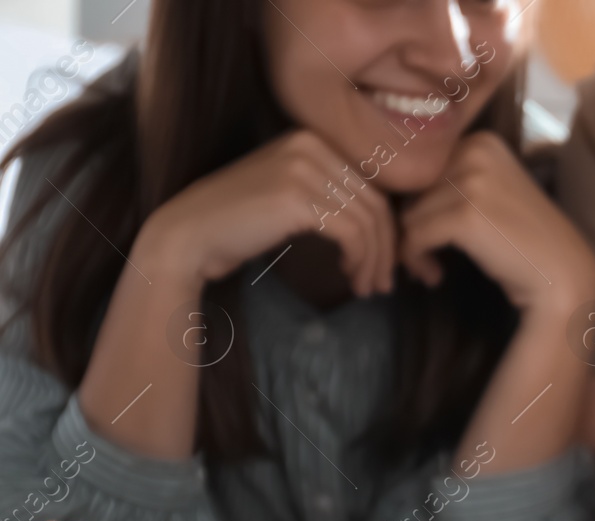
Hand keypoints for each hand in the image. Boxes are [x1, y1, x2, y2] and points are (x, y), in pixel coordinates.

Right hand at [139, 128, 395, 296]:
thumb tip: (384, 226)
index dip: (386, 229)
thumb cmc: (238, 224)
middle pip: (375, 202)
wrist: (188, 234)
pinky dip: (359, 258)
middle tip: (384, 284)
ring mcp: (302, 167)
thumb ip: (332, 197)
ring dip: (374, 261)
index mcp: (311, 139)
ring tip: (369, 288)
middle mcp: (309, 144)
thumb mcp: (292, 197)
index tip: (385, 263)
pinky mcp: (296, 196)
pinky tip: (350, 275)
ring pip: (368, 220)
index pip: (371, 186)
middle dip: (387, 249)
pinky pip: (351, 232)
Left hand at [398, 131, 594, 311]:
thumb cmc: (527, 242)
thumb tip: (399, 196)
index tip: (432, 236)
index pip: (424, 170)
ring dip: (414, 248)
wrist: (562, 275)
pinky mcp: (465, 215)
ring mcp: (472, 182)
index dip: (421, 205)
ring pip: (410, 214)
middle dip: (415, 227)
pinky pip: (415, 236)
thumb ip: (455, 182)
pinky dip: (416, 260)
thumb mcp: (493, 194)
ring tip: (432, 270)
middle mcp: (476, 151)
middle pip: (413, 190)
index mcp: (482, 142)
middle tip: (430, 258)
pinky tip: (434, 276)